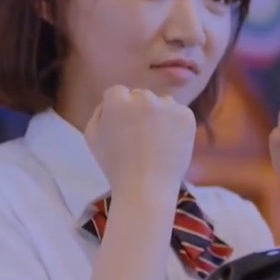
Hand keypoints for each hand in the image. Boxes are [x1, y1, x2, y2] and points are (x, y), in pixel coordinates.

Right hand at [84, 86, 196, 202]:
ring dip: (159, 114)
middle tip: (140, 136)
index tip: (121, 127)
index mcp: (118, 100)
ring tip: (156, 141)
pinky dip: (176, 123)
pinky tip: (169, 142)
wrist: (147, 187)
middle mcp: (144, 97)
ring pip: (162, 103)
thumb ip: (99, 113)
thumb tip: (110, 103)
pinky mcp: (187, 116)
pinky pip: (179, 113)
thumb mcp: (92, 137)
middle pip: (141, 96)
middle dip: (139, 110)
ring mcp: (168, 105)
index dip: (118, 110)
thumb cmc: (115, 166)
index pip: (117, 92)